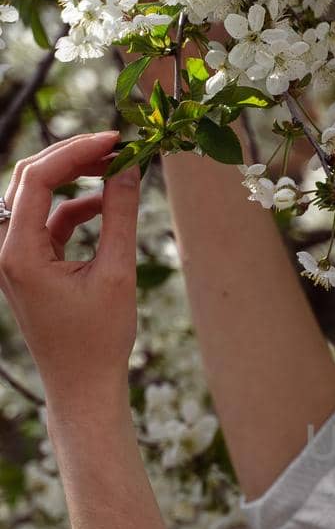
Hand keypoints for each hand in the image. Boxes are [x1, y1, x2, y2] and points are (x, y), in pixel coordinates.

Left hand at [0, 131, 141, 415]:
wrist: (82, 387)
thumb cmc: (99, 340)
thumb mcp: (116, 273)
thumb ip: (120, 216)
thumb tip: (129, 169)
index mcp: (18, 253)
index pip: (36, 179)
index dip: (74, 152)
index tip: (114, 140)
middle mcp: (6, 250)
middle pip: (29, 180)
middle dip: (72, 158)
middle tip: (115, 146)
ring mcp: (15, 257)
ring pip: (37, 198)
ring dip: (74, 180)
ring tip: (116, 169)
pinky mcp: (30, 265)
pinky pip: (47, 222)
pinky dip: (74, 209)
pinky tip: (106, 207)